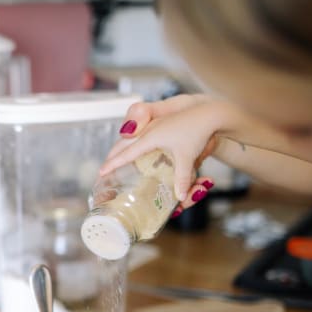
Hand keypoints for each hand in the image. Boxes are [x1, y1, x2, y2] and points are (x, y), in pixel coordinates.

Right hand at [101, 94, 226, 209]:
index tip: (102, 171)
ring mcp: (154, 126)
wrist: (209, 113)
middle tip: (104, 168)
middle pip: (124, 143)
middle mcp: (149, 131)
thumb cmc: (197, 131)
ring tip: (114, 159)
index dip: (114, 163)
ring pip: (131, 138)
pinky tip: (132, 145)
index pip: (127, 153)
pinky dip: (133, 142)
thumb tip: (181, 198)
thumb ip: (182, 178)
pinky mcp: (161, 125)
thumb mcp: (188, 157)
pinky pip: (141, 135)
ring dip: (121, 148)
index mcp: (151, 138)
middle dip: (113, 155)